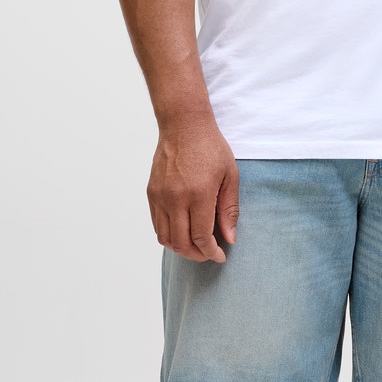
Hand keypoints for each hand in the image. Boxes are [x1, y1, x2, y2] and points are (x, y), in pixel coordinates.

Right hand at [148, 111, 238, 262]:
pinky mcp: (151, 193)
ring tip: (196, 246)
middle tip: (209, 254)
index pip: (201, 237)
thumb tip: (230, 238)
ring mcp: (160, 196)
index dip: (211, 252)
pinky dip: (168, 235)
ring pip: (165, 237)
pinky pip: (156, 224)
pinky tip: (182, 232)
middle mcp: (175, 198)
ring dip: (181, 248)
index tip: (220, 256)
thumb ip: (229, 209)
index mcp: (198, 194)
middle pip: (181, 243)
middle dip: (197, 255)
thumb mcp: (230, 176)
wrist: (183, 125)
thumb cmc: (211, 148)